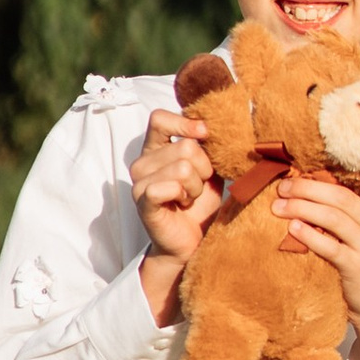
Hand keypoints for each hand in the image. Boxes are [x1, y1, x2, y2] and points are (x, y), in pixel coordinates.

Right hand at [131, 111, 219, 321]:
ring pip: (182, 167)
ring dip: (196, 186)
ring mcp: (139, 181)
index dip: (185, 123)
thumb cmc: (200, 204)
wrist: (192, 240)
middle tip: (197, 187)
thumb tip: (220, 126)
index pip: (159, 118)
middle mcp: (142, 161)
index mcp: (156, 148)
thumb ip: (209, 147)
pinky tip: (181, 205)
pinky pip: (169, 186)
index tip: (205, 135)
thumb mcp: (210, 169)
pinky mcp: (143, 200)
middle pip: (185, 147)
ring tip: (189, 198)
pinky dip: (183, 195)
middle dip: (203, 169)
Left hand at [275, 174, 359, 324]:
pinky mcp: (359, 266)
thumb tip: (308, 190)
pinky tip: (292, 228)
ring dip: (301, 207)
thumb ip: (350, 216)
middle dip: (309, 188)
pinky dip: (308, 234)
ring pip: (334, 217)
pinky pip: (329, 246)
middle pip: (344, 197)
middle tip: (283, 187)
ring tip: (278, 206)